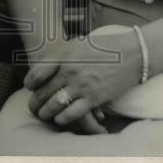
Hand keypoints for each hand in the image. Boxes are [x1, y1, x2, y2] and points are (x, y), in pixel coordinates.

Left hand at [24, 33, 141, 131]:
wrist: (132, 52)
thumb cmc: (105, 45)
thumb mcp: (78, 43)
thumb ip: (61, 54)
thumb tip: (47, 64)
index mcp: (64, 55)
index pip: (36, 73)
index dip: (30, 84)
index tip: (30, 88)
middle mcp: (69, 71)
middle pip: (43, 92)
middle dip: (35, 103)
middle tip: (33, 108)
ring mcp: (81, 85)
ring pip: (54, 105)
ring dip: (46, 113)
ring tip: (44, 116)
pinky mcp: (94, 98)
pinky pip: (71, 114)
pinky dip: (62, 119)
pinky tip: (60, 119)